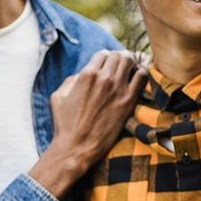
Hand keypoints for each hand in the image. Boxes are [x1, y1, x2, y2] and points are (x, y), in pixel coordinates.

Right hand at [29, 50, 146, 197]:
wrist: (78, 146)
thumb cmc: (66, 124)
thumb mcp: (59, 96)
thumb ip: (71, 80)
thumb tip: (82, 74)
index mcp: (86, 74)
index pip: (103, 54)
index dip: (105, 58)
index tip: (108, 65)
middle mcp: (104, 78)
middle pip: (118, 55)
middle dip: (119, 58)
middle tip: (121, 67)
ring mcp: (118, 89)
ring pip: (131, 61)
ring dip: (131, 63)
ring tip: (130, 70)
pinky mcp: (129, 101)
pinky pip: (142, 77)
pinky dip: (142, 73)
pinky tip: (138, 78)